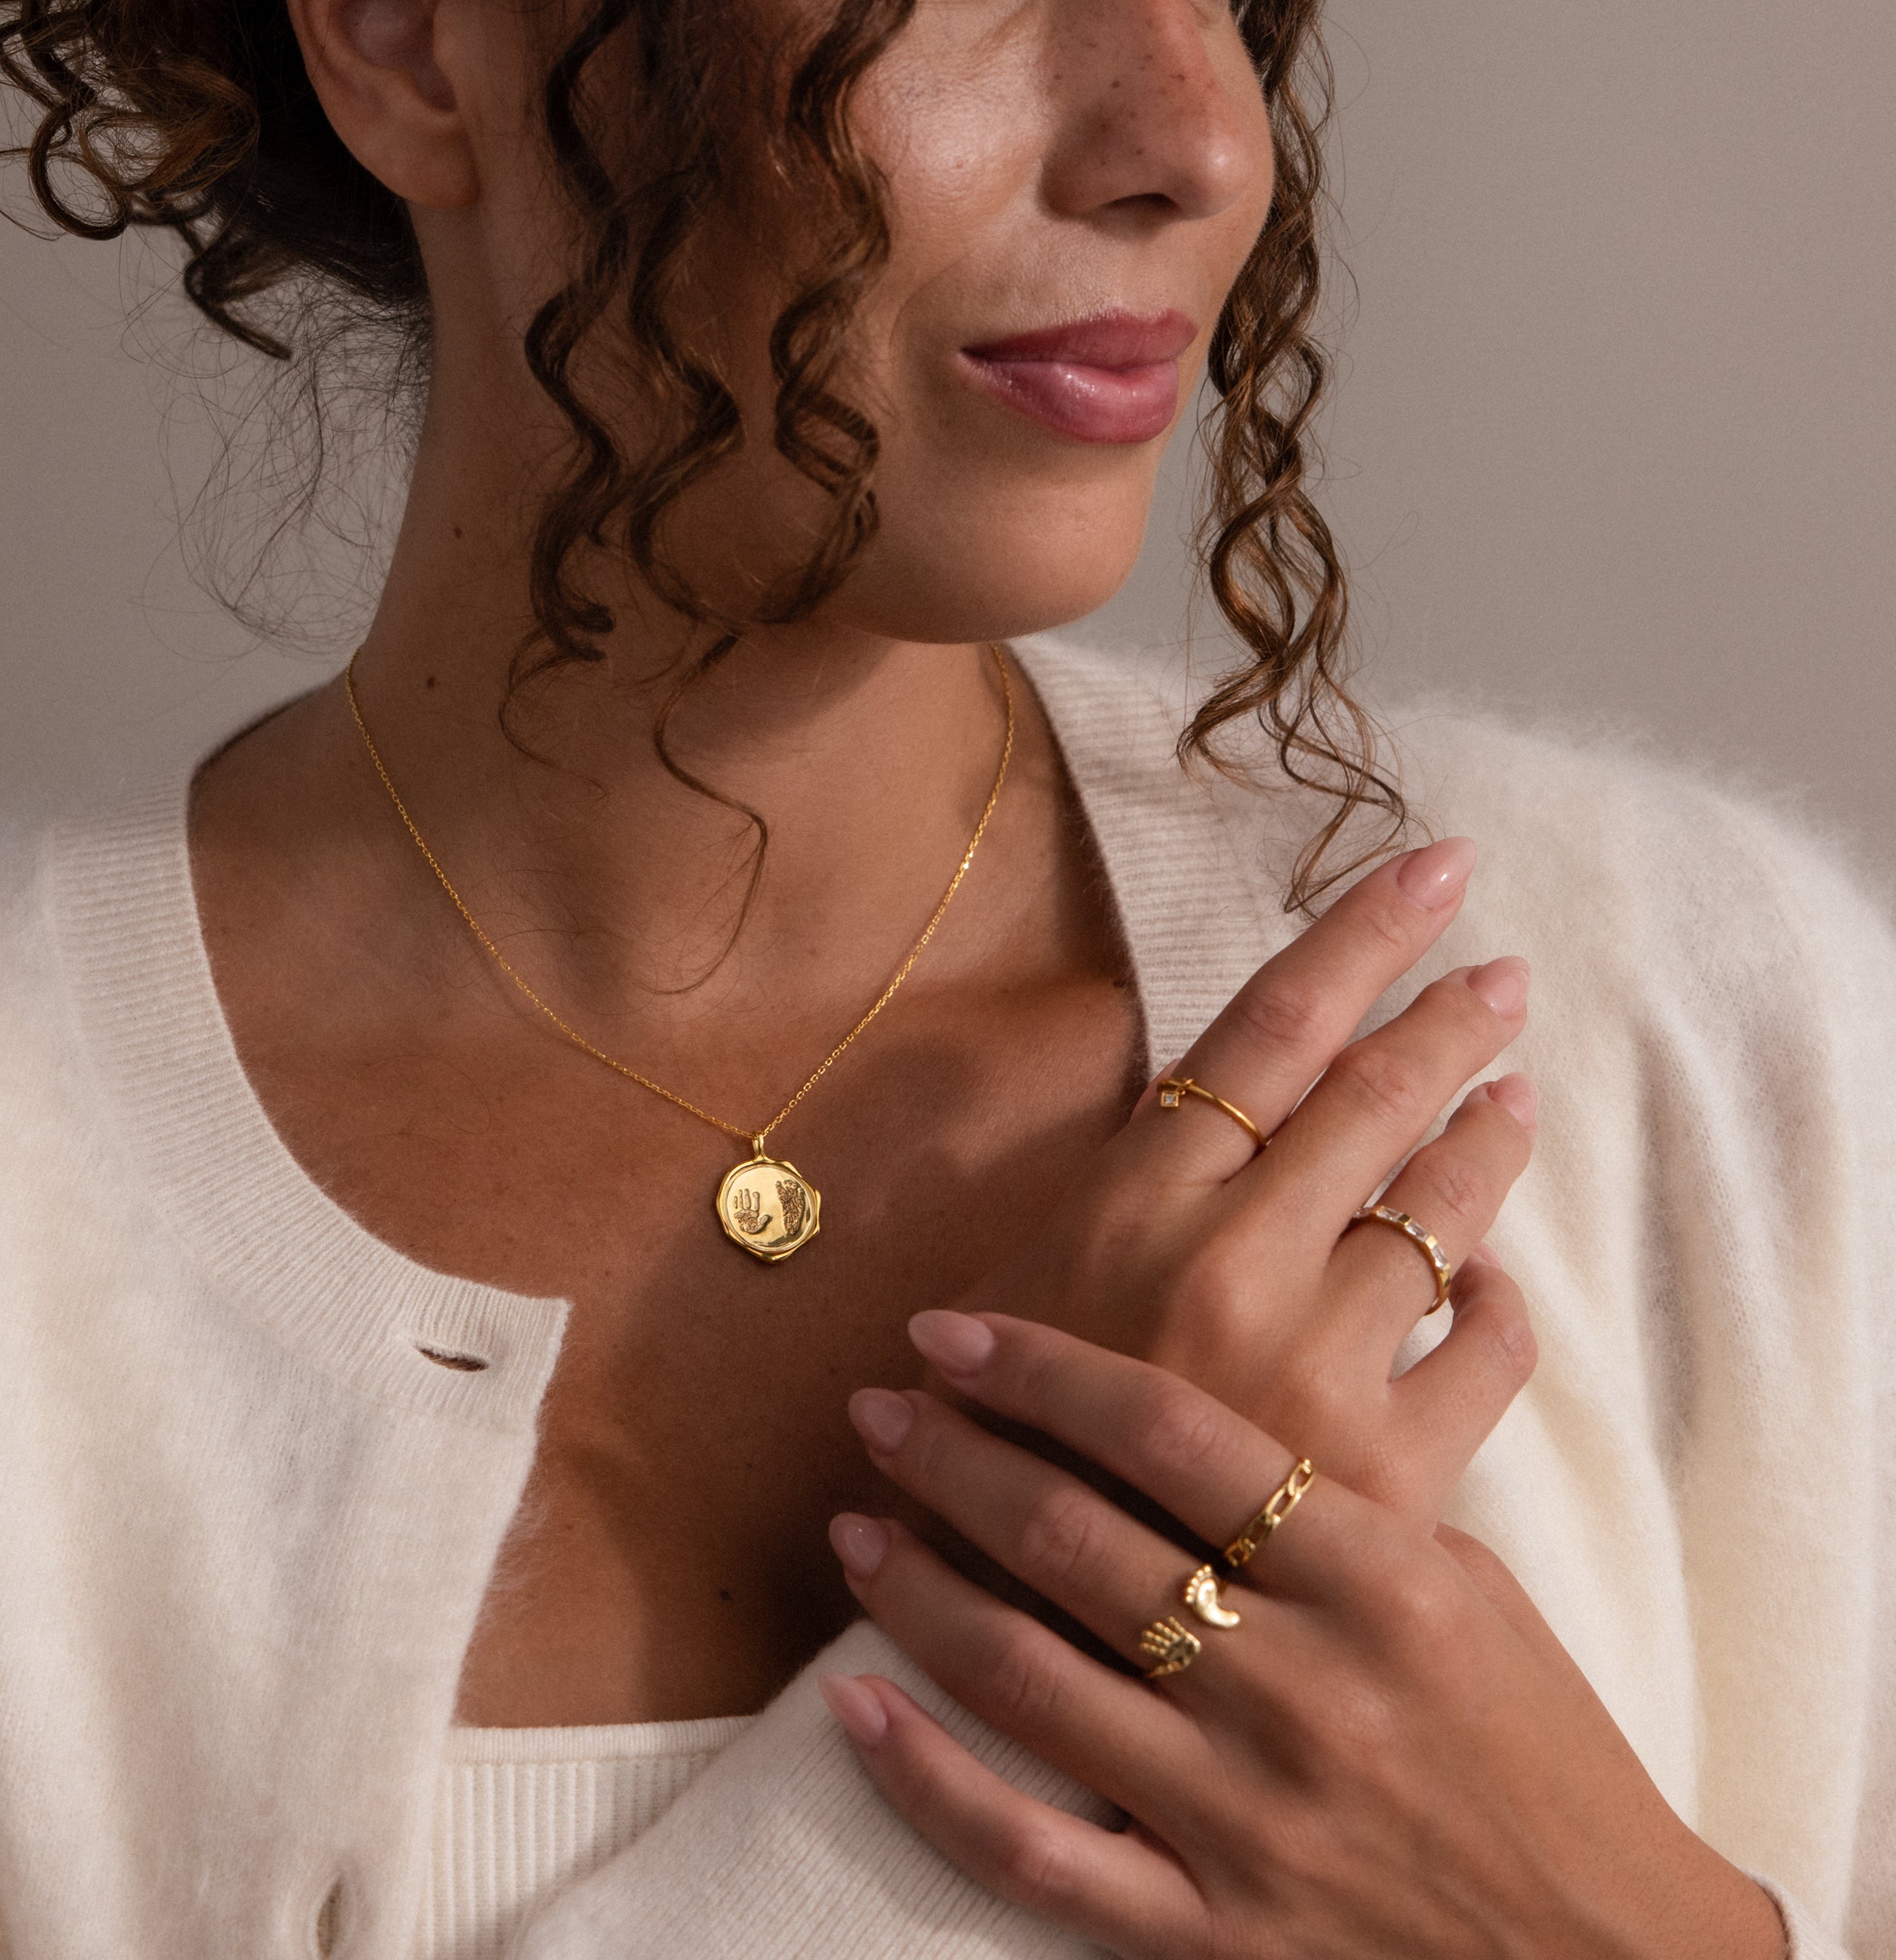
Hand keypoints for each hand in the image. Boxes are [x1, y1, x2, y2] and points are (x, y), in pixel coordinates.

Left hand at [823, 1314, 1785, 1959]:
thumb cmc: (1545, 1752)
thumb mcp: (1474, 1589)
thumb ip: (1346, 1499)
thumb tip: (1211, 1395)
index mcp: (1375, 1580)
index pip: (1169, 1434)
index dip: (1041, 1368)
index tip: (953, 1330)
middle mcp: (1301, 1688)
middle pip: (1076, 1537)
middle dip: (954, 1458)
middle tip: (877, 1412)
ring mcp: (1248, 1816)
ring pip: (1030, 1678)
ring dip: (919, 1589)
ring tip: (851, 1528)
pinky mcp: (1212, 1930)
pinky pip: (1033, 1854)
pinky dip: (928, 1779)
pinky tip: (855, 1708)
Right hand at [971, 837, 1538, 1524]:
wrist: (1025, 1641)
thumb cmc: (997, 1451)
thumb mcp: (1009, 1290)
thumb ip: (1098, 1198)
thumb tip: (1173, 1101)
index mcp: (1131, 1205)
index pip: (1268, 1029)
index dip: (1359, 936)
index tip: (1434, 868)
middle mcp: (1231, 1263)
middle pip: (1372, 1101)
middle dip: (1448, 1022)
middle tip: (1500, 979)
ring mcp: (1315, 1365)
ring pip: (1440, 1215)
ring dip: (1485, 1143)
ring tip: (1511, 1099)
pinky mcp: (1384, 1475)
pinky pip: (1484, 1355)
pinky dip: (1501, 1308)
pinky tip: (1491, 1284)